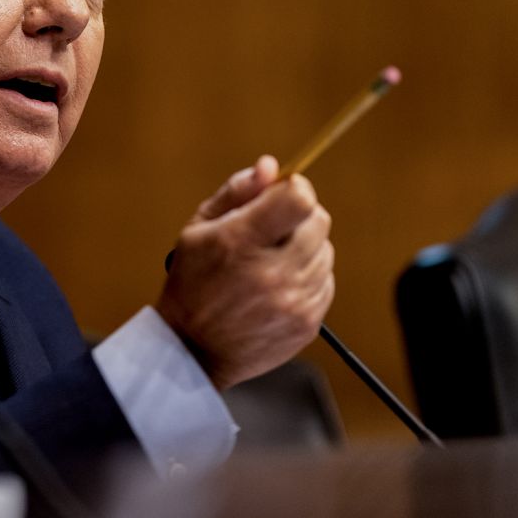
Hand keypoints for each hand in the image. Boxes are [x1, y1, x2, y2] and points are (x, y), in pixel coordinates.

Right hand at [155, 155, 334, 389]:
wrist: (193, 350)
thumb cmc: (192, 284)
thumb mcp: (197, 230)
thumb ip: (236, 192)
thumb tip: (270, 167)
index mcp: (240, 243)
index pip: (298, 198)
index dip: (294, 188)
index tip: (281, 195)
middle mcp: (272, 273)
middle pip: (318, 221)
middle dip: (299, 218)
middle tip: (273, 231)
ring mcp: (294, 301)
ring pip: (325, 251)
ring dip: (304, 249)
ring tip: (271, 263)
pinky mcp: (308, 323)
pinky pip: (325, 282)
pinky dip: (307, 278)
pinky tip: (278, 286)